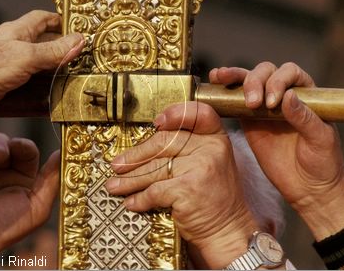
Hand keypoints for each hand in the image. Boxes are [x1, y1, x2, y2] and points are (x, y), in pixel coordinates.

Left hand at [0, 10, 84, 132]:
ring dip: (55, 72)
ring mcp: (10, 67)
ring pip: (39, 66)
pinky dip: (44, 90)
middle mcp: (14, 47)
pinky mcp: (7, 86)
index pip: (43, 19)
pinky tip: (56, 97)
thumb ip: (53, 51)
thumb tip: (79, 40)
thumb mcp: (25, 57)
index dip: (61, 21)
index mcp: (17, 31)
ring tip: (75, 79)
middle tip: (84, 57)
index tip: (79, 29)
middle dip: (62, 49)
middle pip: (44, 43)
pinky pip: (30, 85)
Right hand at [0, 133, 59, 267]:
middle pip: (2, 140)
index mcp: (19, 174)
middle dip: (2, 143)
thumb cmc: (6, 228)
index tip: (20, 149)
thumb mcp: (38, 206)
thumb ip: (51, 179)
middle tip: (0, 156)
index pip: (24, 149)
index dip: (23, 145)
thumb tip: (61, 152)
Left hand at [105, 102, 258, 268]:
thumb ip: (186, 149)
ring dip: (130, 180)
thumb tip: (143, 147)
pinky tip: (132, 203)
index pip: (198, 113)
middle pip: (163, 142)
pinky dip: (139, 199)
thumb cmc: (213, 197)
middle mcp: (210, 148)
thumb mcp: (208, 163)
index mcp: (215, 138)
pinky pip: (153, 190)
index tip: (156, 123)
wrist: (228, 230)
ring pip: (154, 168)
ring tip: (115, 185)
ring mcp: (200, 167)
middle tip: (118, 165)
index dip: (175, 114)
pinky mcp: (187, 188)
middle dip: (135, 156)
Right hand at [209, 62, 343, 239]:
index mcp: (306, 94)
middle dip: (254, 82)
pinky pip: (234, 101)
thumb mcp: (320, 140)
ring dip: (234, 76)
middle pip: (265, 72)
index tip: (273, 103)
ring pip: (247, 80)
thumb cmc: (323, 163)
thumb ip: (304, 118)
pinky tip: (214, 84)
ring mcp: (264, 106)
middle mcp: (284, 94)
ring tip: (220, 77)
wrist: (309, 189)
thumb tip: (288, 95)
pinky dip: (224, 91)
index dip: (278, 81)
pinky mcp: (248, 120)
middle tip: (252, 104)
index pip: (289, 72)